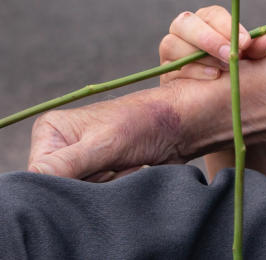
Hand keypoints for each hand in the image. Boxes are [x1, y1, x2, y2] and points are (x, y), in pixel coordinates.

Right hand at [28, 86, 193, 180]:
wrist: (181, 126)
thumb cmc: (145, 123)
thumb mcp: (105, 143)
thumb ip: (67, 163)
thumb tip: (33, 178)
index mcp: (50, 130)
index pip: (39, 174)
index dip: (70, 178)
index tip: (99, 162)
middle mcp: (58, 145)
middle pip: (59, 186)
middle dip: (91, 182)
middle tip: (115, 163)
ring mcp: (78, 160)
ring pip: (79, 193)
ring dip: (105, 186)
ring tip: (124, 164)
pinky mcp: (96, 171)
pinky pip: (95, 194)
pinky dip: (114, 188)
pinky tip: (128, 170)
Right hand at [160, 5, 265, 83]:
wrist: (223, 98)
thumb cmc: (238, 69)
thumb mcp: (252, 59)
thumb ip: (258, 48)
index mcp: (207, 20)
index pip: (212, 14)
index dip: (227, 26)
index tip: (245, 43)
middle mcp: (184, 30)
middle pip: (184, 23)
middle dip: (209, 39)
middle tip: (230, 55)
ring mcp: (171, 51)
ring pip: (172, 44)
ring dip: (200, 56)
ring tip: (223, 69)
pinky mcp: (165, 72)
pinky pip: (171, 68)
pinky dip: (193, 72)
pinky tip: (212, 77)